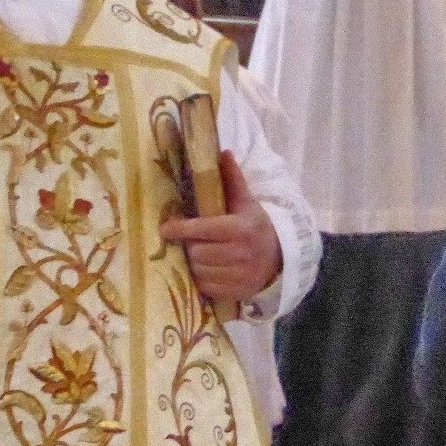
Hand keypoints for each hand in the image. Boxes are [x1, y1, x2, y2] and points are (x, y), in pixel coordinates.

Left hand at [159, 151, 282, 302]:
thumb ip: (233, 179)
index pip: (201, 230)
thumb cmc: (256, 226)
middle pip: (196, 251)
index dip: (179, 229)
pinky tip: (209, 268)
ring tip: (201, 253)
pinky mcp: (235, 292)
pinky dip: (202, 277)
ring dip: (195, 261)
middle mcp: (239, 253)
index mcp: (239, 229)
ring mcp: (238, 276)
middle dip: (190, 244)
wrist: (280, 258)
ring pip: (198, 269)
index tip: (165, 228)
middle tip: (192, 239)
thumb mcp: (246, 202)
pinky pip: (205, 286)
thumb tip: (223, 152)